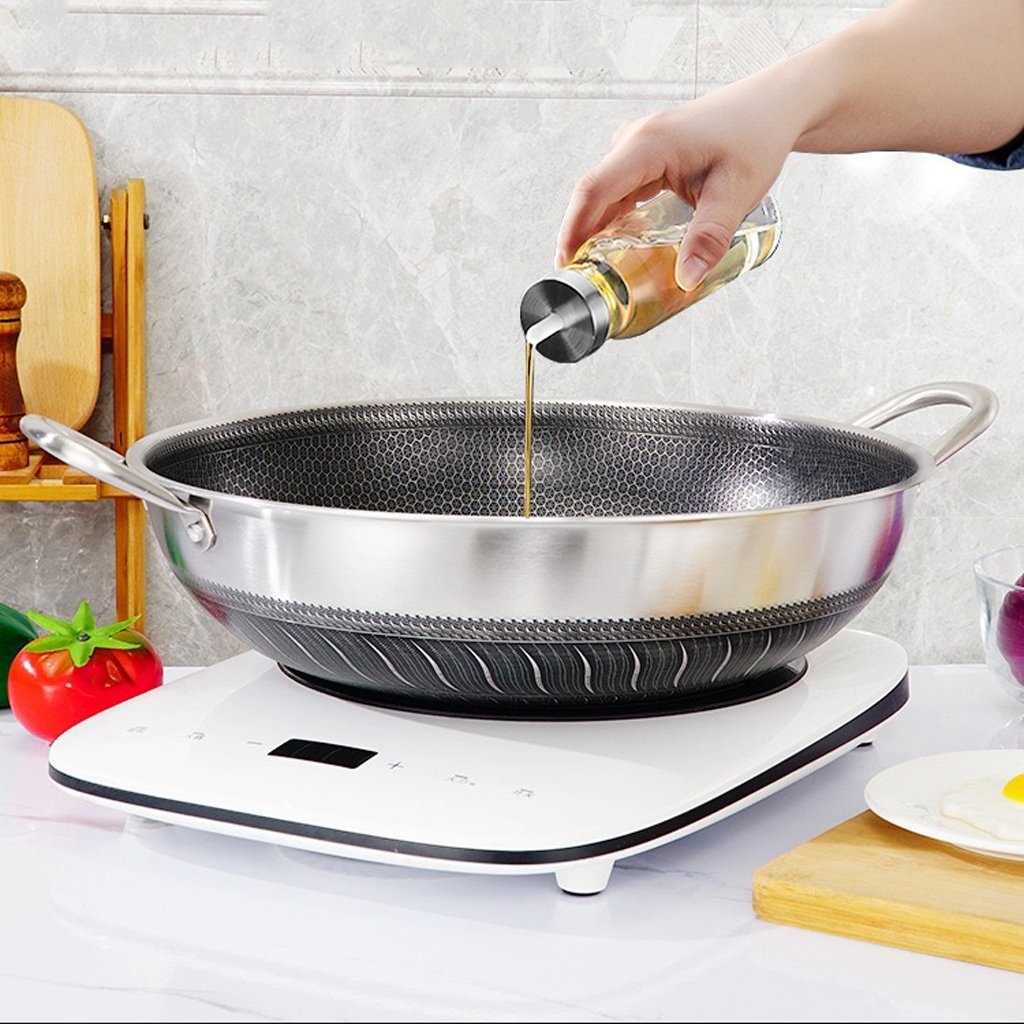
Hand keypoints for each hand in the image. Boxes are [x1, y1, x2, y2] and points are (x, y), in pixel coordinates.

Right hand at [556, 80, 804, 289]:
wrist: (771, 107)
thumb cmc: (755, 137)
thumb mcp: (737, 193)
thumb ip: (710, 237)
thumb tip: (686, 280)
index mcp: (649, 144)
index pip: (594, 190)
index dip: (573, 230)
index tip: (565, 264)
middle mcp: (635, 141)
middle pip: (592, 194)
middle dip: (580, 237)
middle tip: (584, 281)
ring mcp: (637, 146)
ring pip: (603, 194)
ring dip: (596, 230)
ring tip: (597, 270)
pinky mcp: (644, 156)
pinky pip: (618, 190)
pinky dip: (612, 218)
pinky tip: (617, 245)